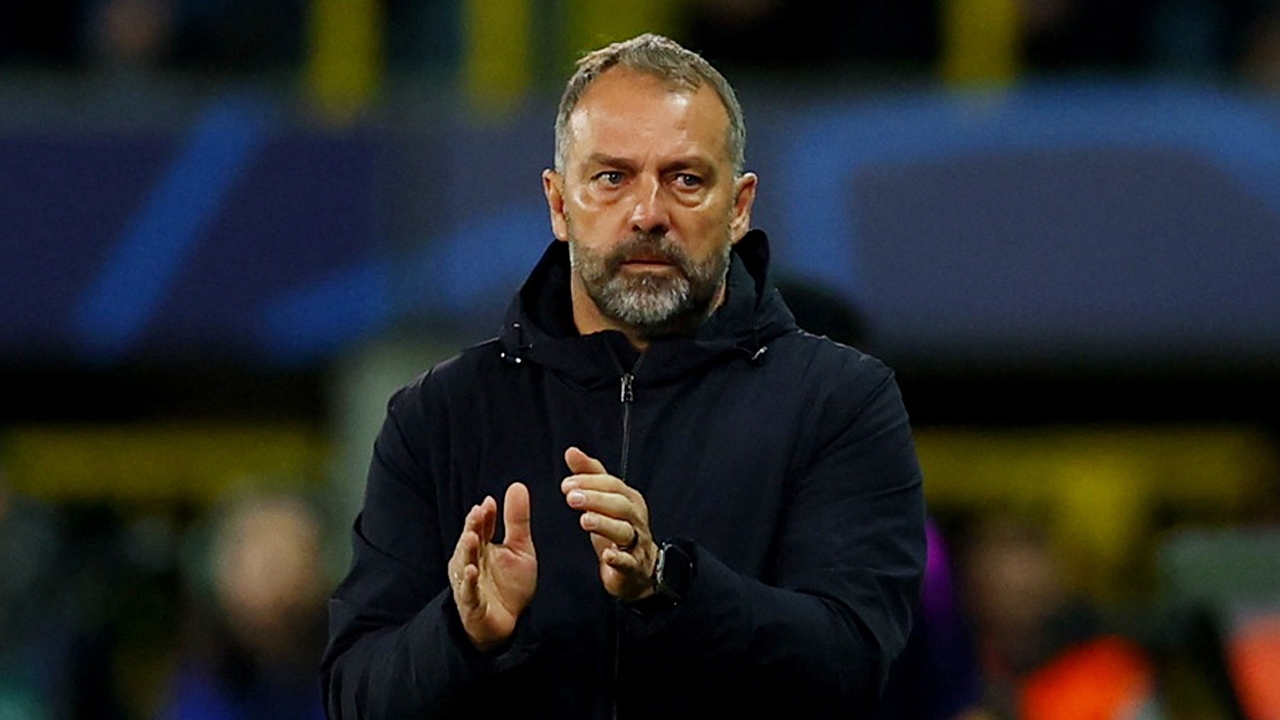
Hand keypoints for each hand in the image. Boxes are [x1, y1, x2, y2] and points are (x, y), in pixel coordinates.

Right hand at [447, 482, 535, 652]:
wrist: (508, 623)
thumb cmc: (509, 583)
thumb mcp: (520, 548)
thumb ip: (517, 520)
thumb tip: (517, 485)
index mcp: (481, 546)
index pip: (481, 526)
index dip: (484, 515)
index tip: (489, 502)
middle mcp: (470, 561)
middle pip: (469, 541)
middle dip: (472, 527)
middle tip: (477, 513)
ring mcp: (468, 582)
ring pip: (465, 563)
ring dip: (466, 550)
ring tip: (472, 537)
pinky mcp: (471, 604)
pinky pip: (468, 591)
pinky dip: (468, 581)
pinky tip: (472, 570)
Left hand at [561, 447, 656, 600]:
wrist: (640, 568)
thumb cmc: (620, 528)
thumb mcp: (605, 498)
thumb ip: (590, 474)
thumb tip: (572, 452)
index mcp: (628, 499)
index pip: (612, 484)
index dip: (590, 482)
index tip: (567, 484)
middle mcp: (635, 518)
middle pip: (619, 504)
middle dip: (596, 499)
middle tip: (571, 497)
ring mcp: (636, 542)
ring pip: (624, 531)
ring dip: (604, 524)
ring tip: (585, 520)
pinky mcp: (632, 566)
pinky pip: (628, 562)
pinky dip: (618, 559)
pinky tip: (606, 556)